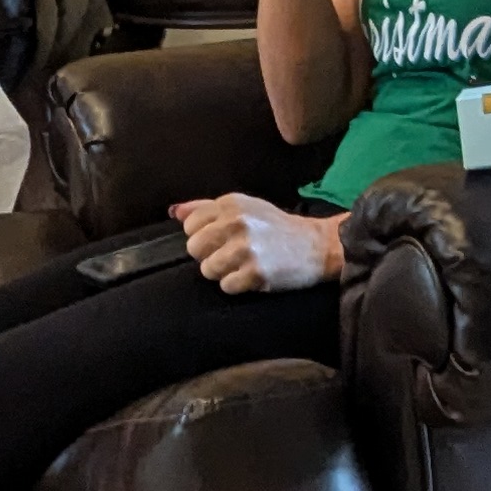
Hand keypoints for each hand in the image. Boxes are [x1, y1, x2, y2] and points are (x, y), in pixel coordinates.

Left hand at [172, 193, 344, 293]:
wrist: (316, 246)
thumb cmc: (275, 227)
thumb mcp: (244, 207)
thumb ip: (206, 208)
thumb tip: (174, 212)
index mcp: (231, 204)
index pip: (190, 225)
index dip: (202, 236)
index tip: (220, 239)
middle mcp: (237, 222)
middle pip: (194, 248)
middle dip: (209, 255)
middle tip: (230, 254)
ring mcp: (246, 248)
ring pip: (207, 269)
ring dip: (223, 272)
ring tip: (242, 265)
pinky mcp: (256, 273)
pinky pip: (226, 286)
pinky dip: (237, 285)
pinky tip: (251, 276)